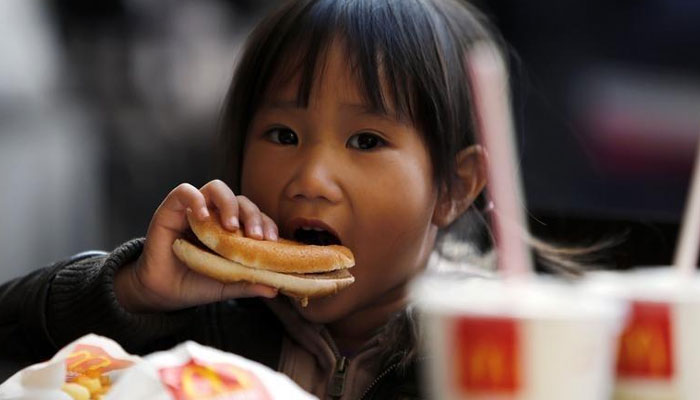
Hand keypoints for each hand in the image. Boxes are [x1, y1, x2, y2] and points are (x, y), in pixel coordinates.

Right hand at [115, 180, 278, 312]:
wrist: (162, 293)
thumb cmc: (195, 284)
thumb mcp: (226, 285)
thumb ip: (248, 283)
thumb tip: (275, 289)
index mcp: (231, 229)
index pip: (254, 215)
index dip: (266, 223)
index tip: (271, 240)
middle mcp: (215, 215)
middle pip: (240, 200)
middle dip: (253, 215)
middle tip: (256, 237)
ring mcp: (194, 210)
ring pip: (217, 188)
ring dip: (229, 204)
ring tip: (232, 227)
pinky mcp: (171, 209)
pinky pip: (185, 191)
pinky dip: (196, 199)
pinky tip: (202, 216)